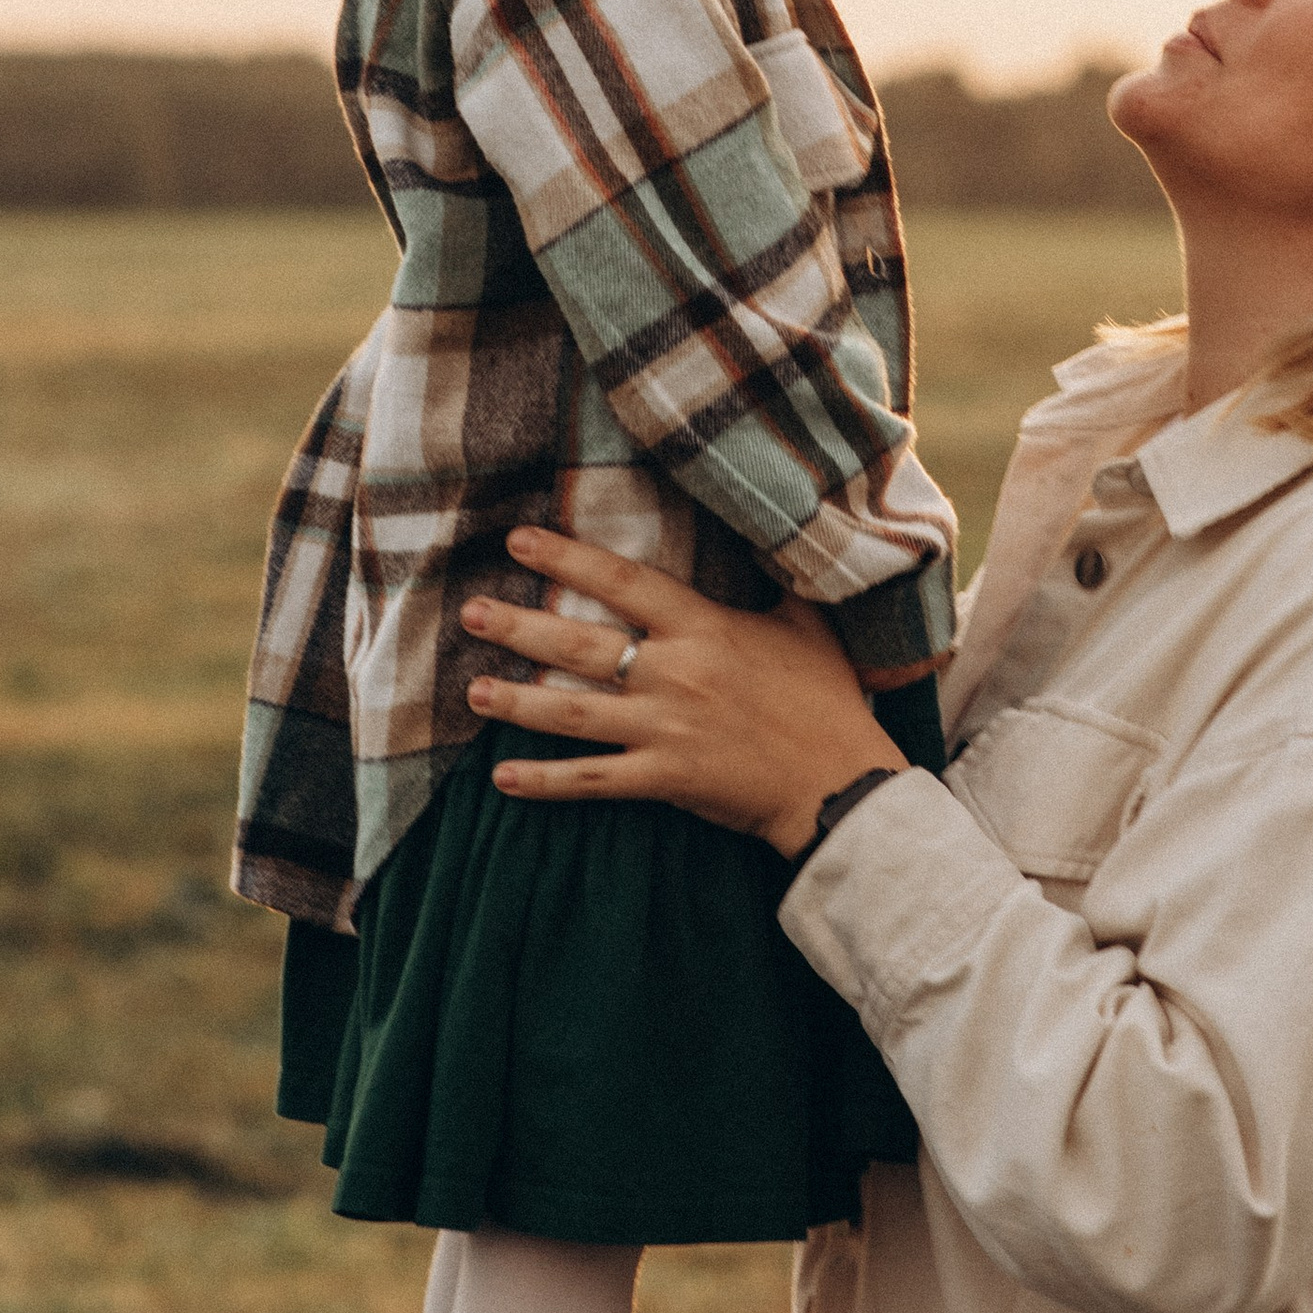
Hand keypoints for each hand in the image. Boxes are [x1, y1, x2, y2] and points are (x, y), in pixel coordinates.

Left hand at [462, 527, 906, 858]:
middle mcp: (676, 673)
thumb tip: (767, 530)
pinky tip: (503, 779)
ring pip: (573, 713)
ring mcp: (666, 729)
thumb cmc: (829, 699)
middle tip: (470, 613)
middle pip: (580, 646)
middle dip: (519, 628)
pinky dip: (546, 781)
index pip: (623, 582)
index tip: (519, 541)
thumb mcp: (808, 623)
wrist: (841, 782)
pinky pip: (594, 781)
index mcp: (705, 627)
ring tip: (473, 692)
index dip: (567, 559)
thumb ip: (775, 579)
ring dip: (517, 704)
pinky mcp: (666, 779)